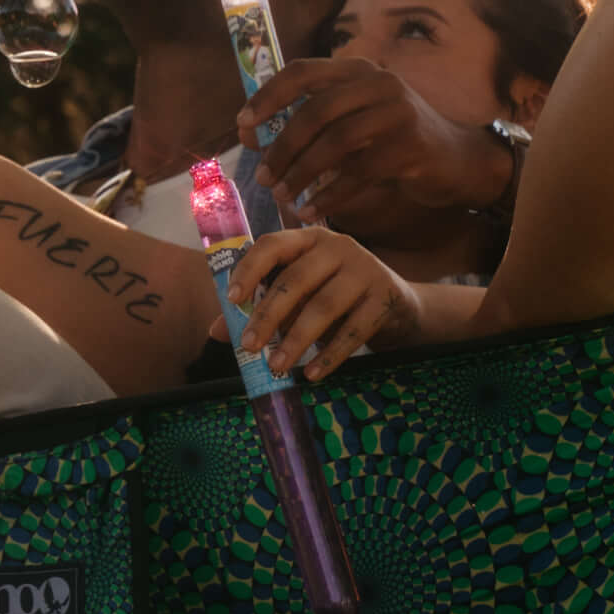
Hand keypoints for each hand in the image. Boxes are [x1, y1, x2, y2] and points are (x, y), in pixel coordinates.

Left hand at [210, 226, 422, 379]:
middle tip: (248, 346)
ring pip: (323, 307)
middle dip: (268, 315)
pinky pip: (353, 331)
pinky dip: (330, 356)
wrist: (397, 305)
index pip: (272, 245)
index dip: (250, 270)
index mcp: (308, 239)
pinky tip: (311, 374)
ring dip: (296, 340)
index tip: (231, 300)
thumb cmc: (336, 295)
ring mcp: (365, 270)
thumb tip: (217, 331)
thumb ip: (260, 306)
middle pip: (295, 280)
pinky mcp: (385, 298)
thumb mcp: (300, 295)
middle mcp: (338, 247)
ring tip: (276, 367)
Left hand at [237, 57, 516, 224]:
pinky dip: (330, 195)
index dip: (267, 97)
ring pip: (335, 143)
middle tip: (263, 177)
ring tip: (283, 197)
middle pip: (315, 112)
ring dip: (302, 174)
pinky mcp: (410, 146)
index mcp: (358, 69)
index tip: (243, 127)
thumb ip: (315, 119)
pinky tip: (312, 211)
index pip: (301, 72)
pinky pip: (358, 173)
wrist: (459, 160)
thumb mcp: (357, 117)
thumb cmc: (395, 142)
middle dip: (282, 147)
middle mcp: (378, 82)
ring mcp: (397, 112)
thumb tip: (251, 133)